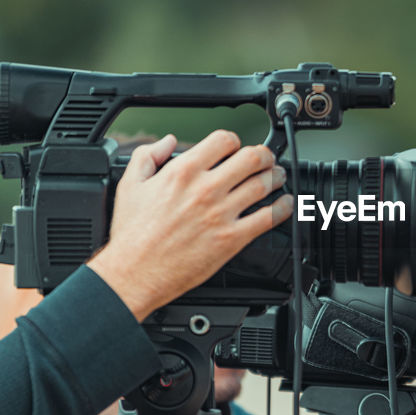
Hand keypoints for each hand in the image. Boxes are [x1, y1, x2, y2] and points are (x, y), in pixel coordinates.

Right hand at [87, 130, 291, 320]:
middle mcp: (206, 190)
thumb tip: (168, 141)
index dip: (234, 141)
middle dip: (264, 155)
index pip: (223, 141)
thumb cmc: (132, 235)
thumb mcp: (130, 185)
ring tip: (278, 176)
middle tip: (266, 158)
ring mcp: (221, 214)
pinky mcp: (231, 239)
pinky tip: (285, 204)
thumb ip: (148, 155)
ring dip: (276, 177)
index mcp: (183, 172)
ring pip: (263, 184)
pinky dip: (282, 208)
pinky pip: (268, 218)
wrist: (134, 273)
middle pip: (251, 158)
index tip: (236, 147)